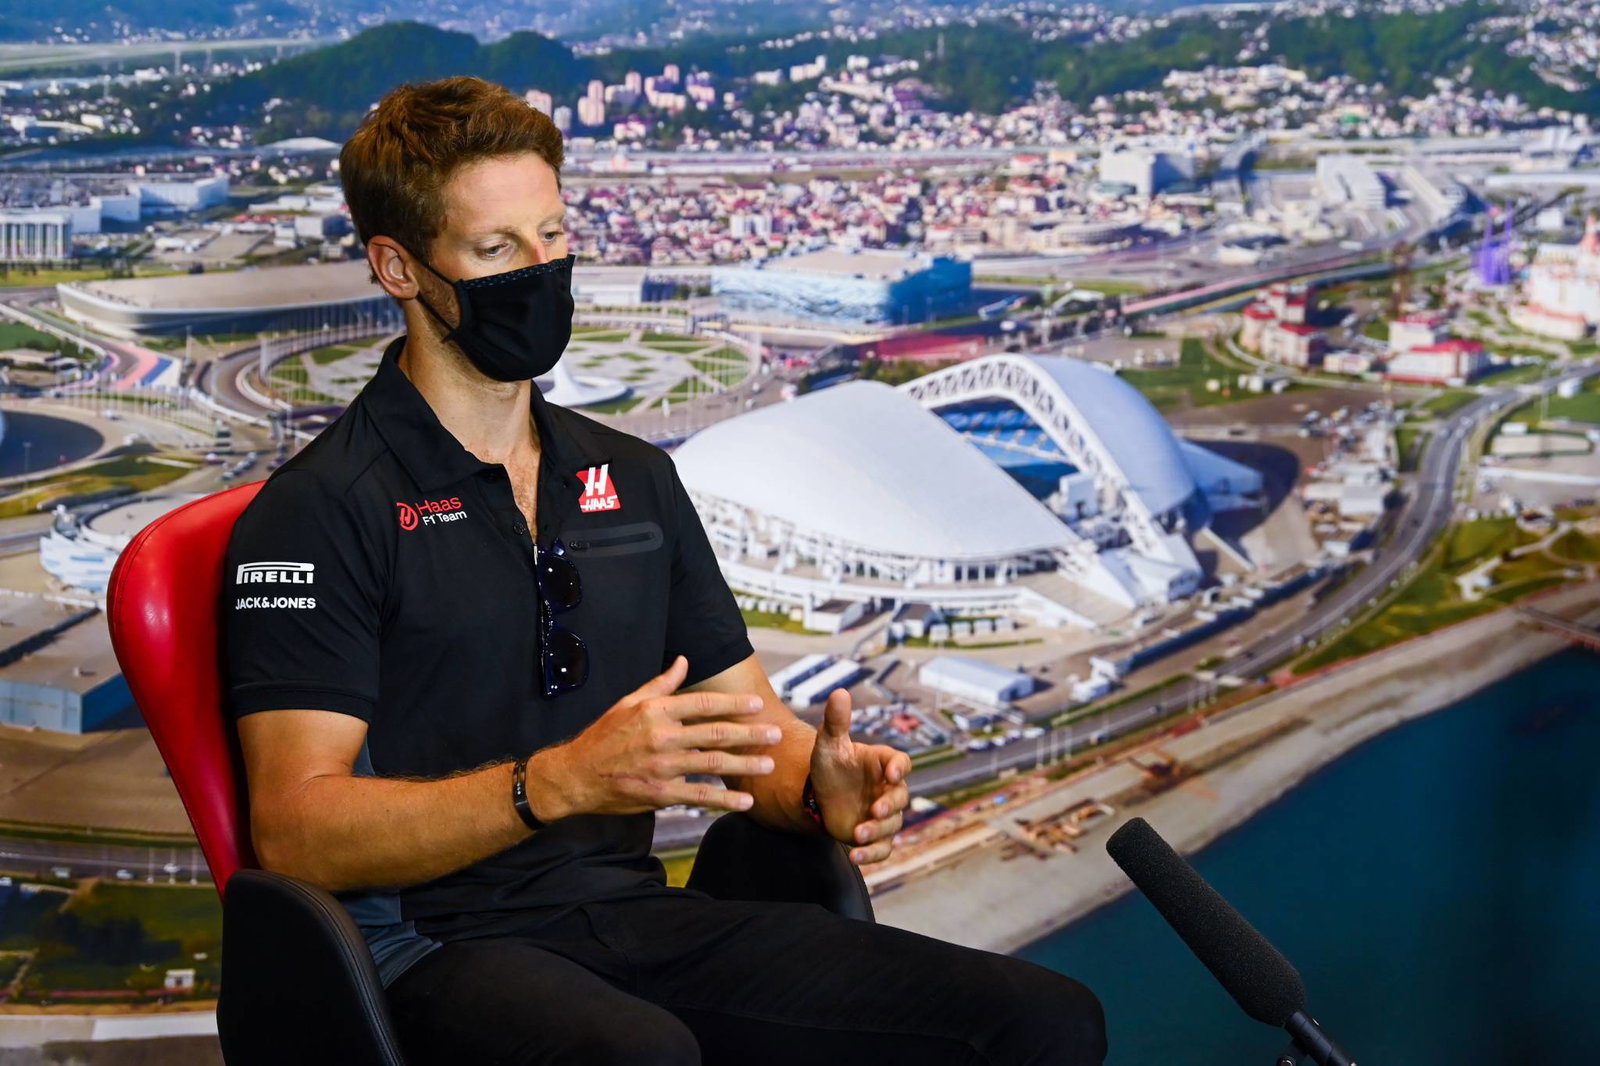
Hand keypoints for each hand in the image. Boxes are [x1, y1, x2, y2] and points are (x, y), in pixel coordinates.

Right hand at [533, 655, 780, 818]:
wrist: (576, 775)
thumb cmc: (603, 736)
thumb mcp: (628, 703)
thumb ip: (661, 684)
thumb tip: (684, 661)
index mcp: (656, 710)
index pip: (703, 703)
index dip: (733, 704)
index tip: (757, 705)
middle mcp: (661, 736)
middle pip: (715, 734)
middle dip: (750, 734)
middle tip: (775, 734)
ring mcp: (662, 767)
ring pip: (712, 765)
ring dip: (745, 765)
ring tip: (769, 765)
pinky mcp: (660, 794)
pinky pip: (699, 797)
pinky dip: (724, 800)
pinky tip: (745, 801)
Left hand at [808, 688, 911, 865]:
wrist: (820, 797)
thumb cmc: (830, 766)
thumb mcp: (829, 744)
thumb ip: (835, 722)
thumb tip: (839, 692)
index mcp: (882, 764)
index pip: (900, 763)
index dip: (898, 767)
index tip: (891, 772)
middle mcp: (888, 789)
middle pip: (900, 797)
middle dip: (890, 805)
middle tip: (875, 810)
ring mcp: (883, 815)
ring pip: (892, 826)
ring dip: (877, 832)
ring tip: (857, 834)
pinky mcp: (874, 836)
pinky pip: (883, 848)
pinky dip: (871, 854)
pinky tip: (854, 855)